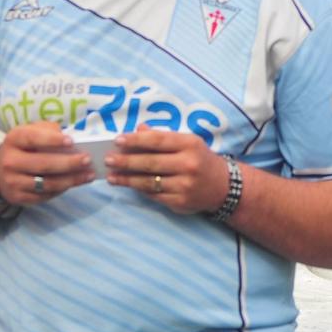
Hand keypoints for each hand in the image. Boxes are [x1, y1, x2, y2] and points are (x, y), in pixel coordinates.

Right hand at [0, 123, 95, 206]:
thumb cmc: (23, 148)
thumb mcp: (29, 132)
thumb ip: (47, 130)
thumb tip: (69, 138)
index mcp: (14, 139)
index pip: (33, 138)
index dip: (52, 140)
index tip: (71, 141)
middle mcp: (10, 161)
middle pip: (43, 164)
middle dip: (69, 163)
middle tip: (87, 160)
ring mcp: (13, 182)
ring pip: (47, 183)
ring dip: (71, 180)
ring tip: (88, 175)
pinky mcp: (18, 198)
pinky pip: (45, 195)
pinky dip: (62, 190)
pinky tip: (74, 183)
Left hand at [107, 130, 227, 215]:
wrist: (223, 186)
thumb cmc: (199, 159)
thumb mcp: (187, 143)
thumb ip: (163, 137)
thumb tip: (138, 130)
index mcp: (190, 144)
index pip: (158, 140)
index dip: (136, 140)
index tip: (118, 140)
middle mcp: (189, 164)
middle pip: (150, 162)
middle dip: (126, 161)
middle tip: (108, 159)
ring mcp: (185, 185)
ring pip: (149, 182)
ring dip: (127, 179)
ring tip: (111, 176)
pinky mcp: (181, 202)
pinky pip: (154, 195)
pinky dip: (139, 190)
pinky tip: (127, 185)